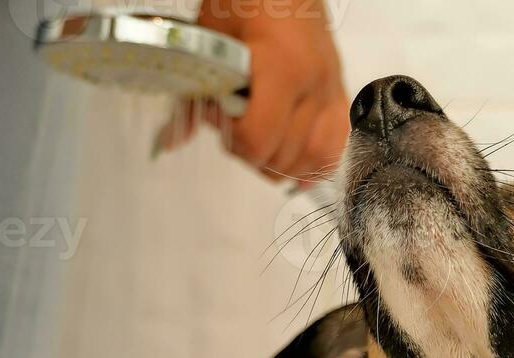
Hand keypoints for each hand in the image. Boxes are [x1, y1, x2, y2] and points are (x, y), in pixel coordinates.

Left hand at [194, 0, 349, 182]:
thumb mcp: (209, 37)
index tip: (220, 115)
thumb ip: (193, 92)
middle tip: (236, 123)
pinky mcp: (340, 93)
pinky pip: (336, 146)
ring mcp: (330, 90)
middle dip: (251, 151)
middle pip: (282, 155)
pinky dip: (315, 162)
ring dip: (281, 163)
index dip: (232, 138)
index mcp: (280, 67)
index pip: (258, 138)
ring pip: (313, 159)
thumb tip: (173, 140)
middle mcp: (312, 84)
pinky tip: (294, 162)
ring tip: (261, 143)